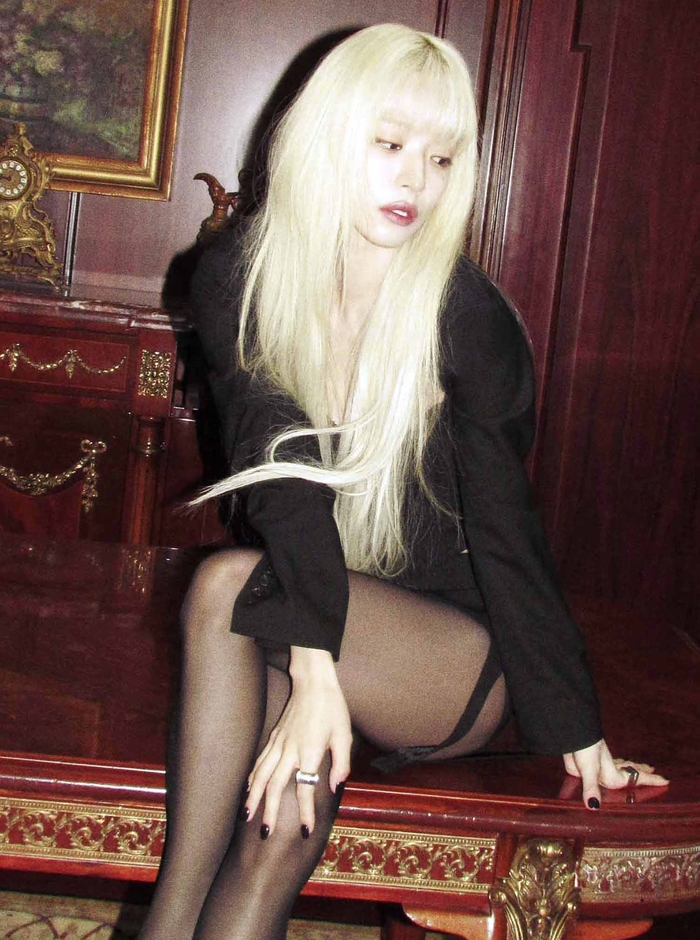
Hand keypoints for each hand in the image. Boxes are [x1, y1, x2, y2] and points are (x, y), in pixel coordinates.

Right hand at [245, 647, 351, 836]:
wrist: (314, 681)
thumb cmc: (332, 707)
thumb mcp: (344, 734)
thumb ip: (341, 763)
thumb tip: (335, 786)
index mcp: (310, 751)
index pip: (305, 788)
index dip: (304, 811)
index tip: (304, 831)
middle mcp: (291, 749)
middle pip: (275, 785)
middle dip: (269, 811)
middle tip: (265, 833)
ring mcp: (279, 742)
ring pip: (261, 774)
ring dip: (253, 797)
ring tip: (246, 816)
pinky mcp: (275, 736)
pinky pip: (260, 761)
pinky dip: (252, 777)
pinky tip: (248, 789)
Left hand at [564, 738, 668, 809]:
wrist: (573, 735)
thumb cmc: (586, 749)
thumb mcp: (590, 769)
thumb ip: (592, 788)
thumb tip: (594, 807)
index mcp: (614, 774)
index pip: (636, 779)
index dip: (651, 780)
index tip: (666, 781)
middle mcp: (609, 771)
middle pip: (630, 771)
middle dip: (641, 772)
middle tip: (652, 770)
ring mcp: (599, 768)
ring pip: (618, 767)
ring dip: (628, 767)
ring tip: (635, 767)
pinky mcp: (588, 767)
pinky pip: (604, 769)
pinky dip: (611, 766)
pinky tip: (607, 768)